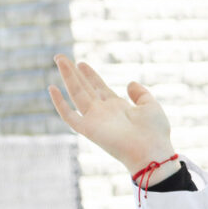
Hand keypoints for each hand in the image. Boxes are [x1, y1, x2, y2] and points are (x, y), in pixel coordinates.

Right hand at [48, 54, 172, 175]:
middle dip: (73, 72)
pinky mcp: (88, 129)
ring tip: (59, 58)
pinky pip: (69, 116)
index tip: (81, 63)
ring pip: (76, 94)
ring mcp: (95, 119)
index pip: (99, 87)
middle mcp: (104, 112)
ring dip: (68, 77)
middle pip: (85, 88)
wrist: (152, 152)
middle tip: (60, 56)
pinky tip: (52, 88)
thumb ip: (141, 94)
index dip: (90, 75)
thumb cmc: (155, 133)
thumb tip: (130, 83)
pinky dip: (60, 104)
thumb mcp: (151, 106)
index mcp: (118, 107)